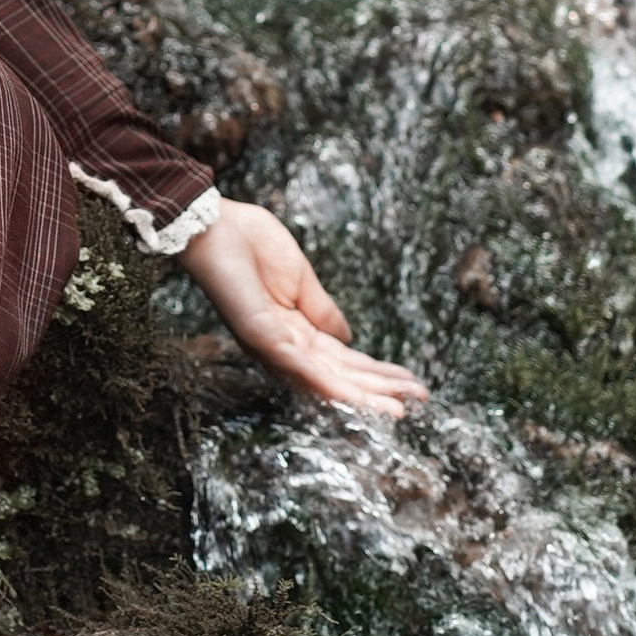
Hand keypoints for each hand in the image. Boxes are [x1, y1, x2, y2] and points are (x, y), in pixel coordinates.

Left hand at [176, 199, 428, 419]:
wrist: (215, 225)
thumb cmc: (249, 243)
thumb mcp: (300, 279)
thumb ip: (323, 310)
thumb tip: (350, 339)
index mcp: (294, 329)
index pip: (343, 360)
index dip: (377, 373)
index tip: (410, 382)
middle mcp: (284, 346)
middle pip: (340, 376)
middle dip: (381, 390)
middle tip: (420, 400)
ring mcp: (272, 346)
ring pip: (327, 381)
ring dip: (365, 397)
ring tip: (401, 410)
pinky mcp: (263, 339)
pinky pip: (303, 368)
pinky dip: (335, 387)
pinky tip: (363, 399)